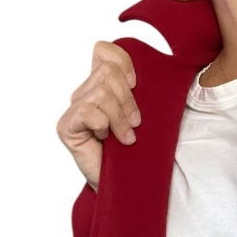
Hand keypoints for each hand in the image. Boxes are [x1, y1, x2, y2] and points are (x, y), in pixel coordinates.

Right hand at [56, 41, 140, 190]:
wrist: (130, 186)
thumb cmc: (139, 152)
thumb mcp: (148, 114)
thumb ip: (146, 89)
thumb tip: (170, 63)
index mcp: (102, 85)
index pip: (103, 50)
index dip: (124, 63)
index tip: (137, 86)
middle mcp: (84, 94)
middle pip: (107, 72)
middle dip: (128, 99)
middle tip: (135, 124)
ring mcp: (73, 111)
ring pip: (101, 92)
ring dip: (120, 118)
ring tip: (126, 138)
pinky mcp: (66, 127)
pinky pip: (88, 111)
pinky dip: (104, 125)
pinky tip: (107, 140)